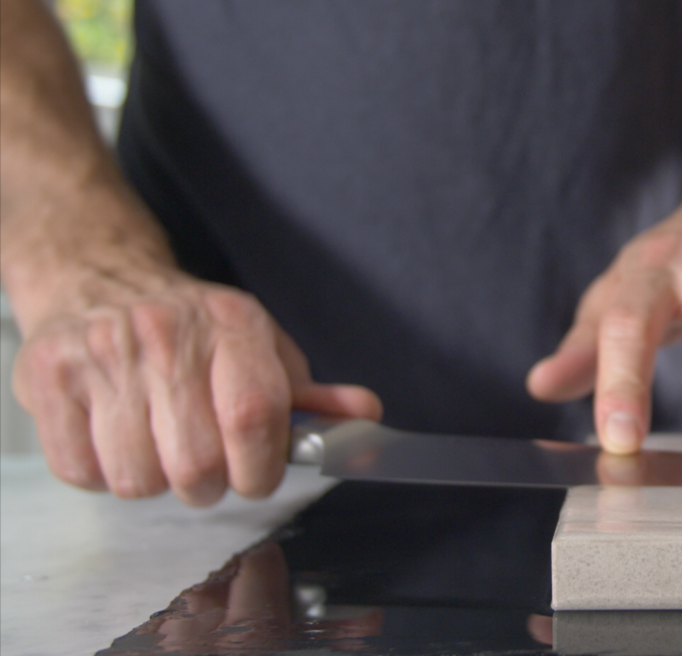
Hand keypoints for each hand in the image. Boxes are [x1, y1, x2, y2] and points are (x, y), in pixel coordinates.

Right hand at [12, 264, 381, 505]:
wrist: (99, 277)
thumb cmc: (193, 328)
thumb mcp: (261, 349)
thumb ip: (312, 396)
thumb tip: (365, 416)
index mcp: (232, 325)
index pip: (255, 417)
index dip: (260, 468)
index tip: (256, 473)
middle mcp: (166, 333)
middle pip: (196, 465)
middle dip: (207, 482)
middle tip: (202, 458)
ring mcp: (102, 353)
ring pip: (137, 479)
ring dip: (153, 479)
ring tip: (155, 440)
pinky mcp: (48, 376)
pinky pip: (82, 472)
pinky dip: (101, 473)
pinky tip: (114, 435)